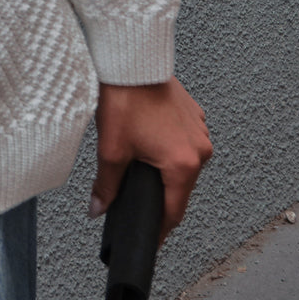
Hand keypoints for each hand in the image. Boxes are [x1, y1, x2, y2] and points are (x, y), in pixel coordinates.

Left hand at [89, 75, 212, 246]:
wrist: (131, 60)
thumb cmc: (125, 98)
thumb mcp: (111, 149)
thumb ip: (106, 186)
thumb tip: (99, 208)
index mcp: (183, 163)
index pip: (175, 211)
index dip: (161, 229)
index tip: (151, 238)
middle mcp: (199, 148)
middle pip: (181, 188)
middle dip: (160, 196)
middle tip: (136, 201)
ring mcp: (199, 130)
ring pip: (183, 164)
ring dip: (165, 170)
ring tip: (139, 167)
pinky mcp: (194, 115)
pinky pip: (184, 142)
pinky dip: (169, 148)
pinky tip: (147, 141)